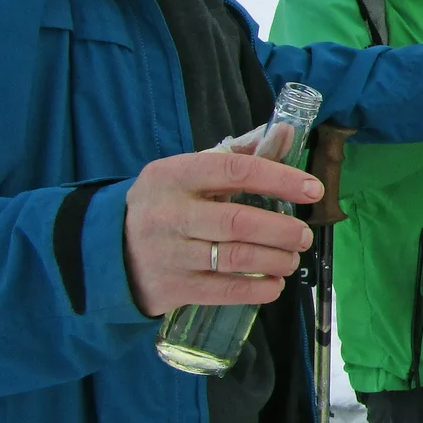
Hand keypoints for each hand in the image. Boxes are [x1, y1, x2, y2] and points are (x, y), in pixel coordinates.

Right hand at [123, 151, 321, 316]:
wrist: (108, 248)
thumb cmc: (167, 203)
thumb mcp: (190, 171)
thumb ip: (239, 153)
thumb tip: (285, 132)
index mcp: (174, 174)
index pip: (235, 171)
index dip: (280, 179)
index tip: (313, 190)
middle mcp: (169, 212)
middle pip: (239, 221)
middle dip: (282, 229)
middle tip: (304, 235)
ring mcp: (168, 252)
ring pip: (235, 257)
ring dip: (276, 260)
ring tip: (292, 259)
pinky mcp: (172, 287)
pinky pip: (224, 290)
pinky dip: (257, 289)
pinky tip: (275, 284)